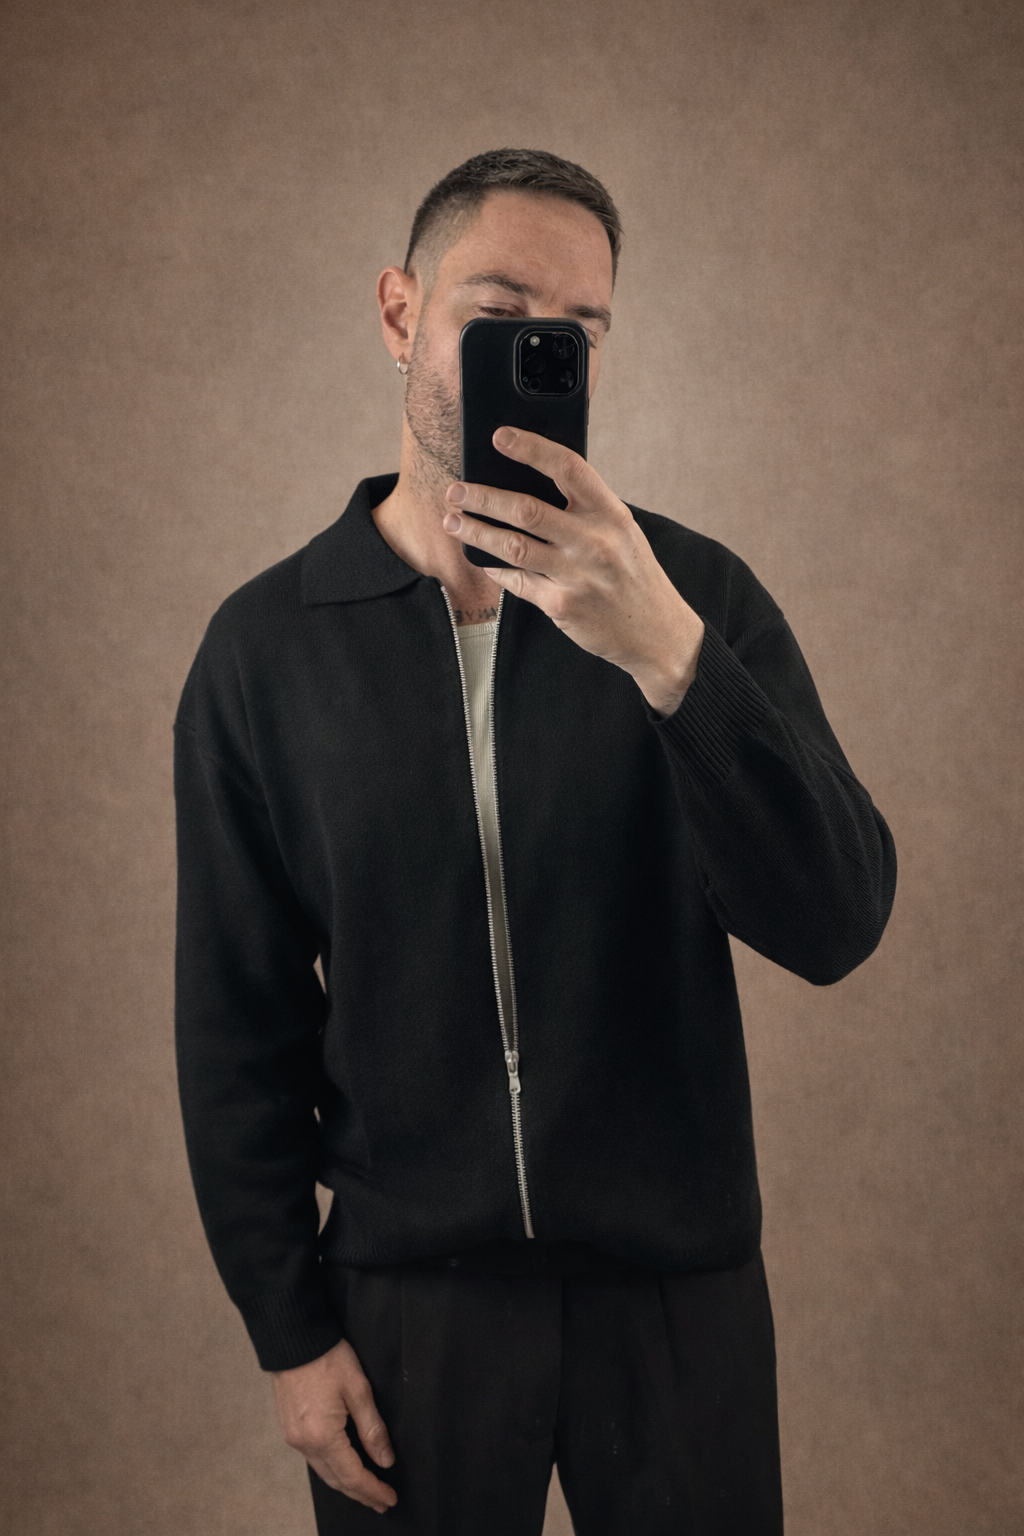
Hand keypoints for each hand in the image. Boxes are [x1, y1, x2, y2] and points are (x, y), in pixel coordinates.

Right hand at [272, 1337, 397, 1514]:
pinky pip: (313, 1458)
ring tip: (365, 1489)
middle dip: (360, 1493)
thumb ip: (372, 1428)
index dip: (372, 1490)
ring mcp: (293, 1437)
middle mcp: (304, 1443)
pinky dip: (331, 1468)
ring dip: (345, 1483)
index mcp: (323, 1436)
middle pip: (336, 1480)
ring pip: (323, 1472)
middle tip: (381, 1501)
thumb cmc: (327, 1358)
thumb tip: (385, 1460)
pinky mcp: (289, 1428)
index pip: (352, 1475)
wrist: (293, 1337)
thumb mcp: (358, 1389)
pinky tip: (342, 1466)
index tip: (389, 1499)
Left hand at [442, 428, 704, 716]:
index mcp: (611, 514)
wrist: (657, 632)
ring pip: (513, 546)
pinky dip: (496, 569)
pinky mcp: (562, 606)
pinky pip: (518, 581)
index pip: (568, 468)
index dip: (531, 449)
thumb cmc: (633, 575)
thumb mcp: (622, 532)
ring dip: (477, 532)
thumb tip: (529, 484)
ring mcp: (577, 575)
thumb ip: (586, 510)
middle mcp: (595, 541)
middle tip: (456, 490)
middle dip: (483, 497)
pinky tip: (481, 559)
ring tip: (453, 522)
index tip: (500, 437)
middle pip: (527, 509)